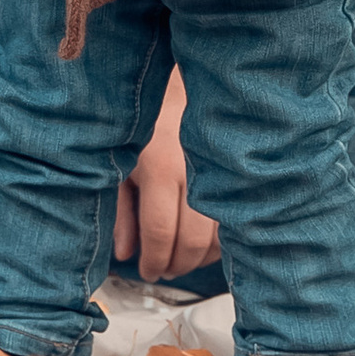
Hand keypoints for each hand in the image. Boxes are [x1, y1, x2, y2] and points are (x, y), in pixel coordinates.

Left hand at [114, 65, 221, 280]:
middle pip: (191, 242)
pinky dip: (221, 241)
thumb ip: (120, 211)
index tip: (147, 271)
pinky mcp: (236, 174)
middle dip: (176, 266)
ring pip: (218, 236)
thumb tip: (126, 254)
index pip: (159, 234)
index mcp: (160, 168)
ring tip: (180, 259)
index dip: (153, 261)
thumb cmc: (143, 124)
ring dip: (199, 258)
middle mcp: (194, 171)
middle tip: (162, 270)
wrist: (180, 84)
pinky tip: (204, 243)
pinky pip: (235, 222)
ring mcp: (220, 173)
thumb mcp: (118, 164)